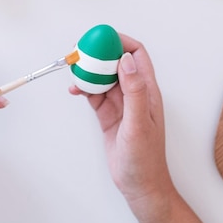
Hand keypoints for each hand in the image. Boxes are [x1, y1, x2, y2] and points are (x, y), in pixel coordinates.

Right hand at [69, 34, 171, 204]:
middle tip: (82, 52)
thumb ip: (134, 91)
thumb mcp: (138, 123)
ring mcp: (121, 105)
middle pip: (116, 63)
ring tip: (75, 70)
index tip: (102, 38)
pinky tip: (76, 89)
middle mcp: (134, 94)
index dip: (121, 42)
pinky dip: (84, 89)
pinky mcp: (109, 116)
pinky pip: (95, 95)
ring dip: (90, 72)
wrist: (138, 185)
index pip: (137, 55)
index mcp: (147, 91)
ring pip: (103, 78)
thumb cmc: (145, 159)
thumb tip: (126, 61)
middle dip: (100, 54)